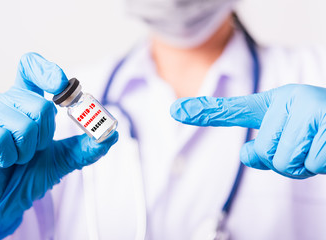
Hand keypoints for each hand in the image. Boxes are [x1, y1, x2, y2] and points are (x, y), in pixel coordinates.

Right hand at [0, 53, 117, 239]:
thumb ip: (87, 146)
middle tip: (33, 150)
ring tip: (15, 158)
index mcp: (25, 101)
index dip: (46, 70)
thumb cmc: (27, 175)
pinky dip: (8, 158)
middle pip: (41, 105)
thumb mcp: (63, 159)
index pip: (30, 68)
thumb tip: (111, 134)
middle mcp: (5, 102)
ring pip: (24, 125)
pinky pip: (2, 139)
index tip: (62, 85)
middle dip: (46, 136)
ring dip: (27, 152)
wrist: (2, 202)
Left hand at [170, 84, 325, 178]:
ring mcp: (309, 107)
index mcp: (276, 103)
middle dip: (285, 161)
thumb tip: (247, 154)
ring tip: (318, 147)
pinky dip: (322, 163)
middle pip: (264, 152)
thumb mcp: (293, 137)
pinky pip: (311, 163)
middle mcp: (289, 99)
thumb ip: (265, 146)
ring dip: (305, 164)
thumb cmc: (322, 132)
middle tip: (306, 146)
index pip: (233, 109)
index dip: (203, 111)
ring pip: (284, 161)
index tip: (176, 110)